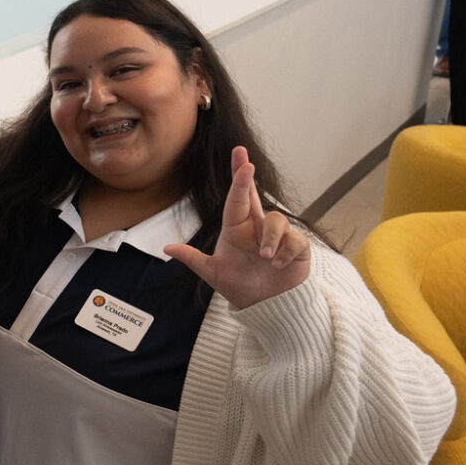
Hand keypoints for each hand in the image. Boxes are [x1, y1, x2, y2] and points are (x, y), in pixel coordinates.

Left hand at [163, 145, 310, 310]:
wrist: (266, 305)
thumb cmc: (240, 285)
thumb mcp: (213, 273)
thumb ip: (193, 259)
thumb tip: (167, 248)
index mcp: (236, 228)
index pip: (236, 200)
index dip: (239, 179)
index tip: (242, 161)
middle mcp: (256, 226)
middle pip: (254, 194)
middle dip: (247, 174)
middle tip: (243, 158)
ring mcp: (278, 235)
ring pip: (276, 220)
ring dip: (270, 238)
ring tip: (265, 258)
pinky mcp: (297, 246)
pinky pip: (295, 240)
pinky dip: (286, 252)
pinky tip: (279, 265)